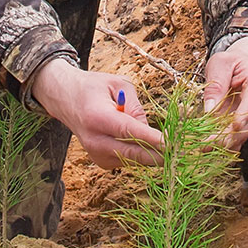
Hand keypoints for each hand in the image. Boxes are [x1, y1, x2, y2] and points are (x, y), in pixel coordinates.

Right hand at [29, 58, 164, 169]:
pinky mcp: (102, 163)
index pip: (129, 131)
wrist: (66, 100)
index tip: (171, 144)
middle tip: (181, 151)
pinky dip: (139, 152)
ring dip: (150, 152)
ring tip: (160, 139)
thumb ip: (135, 107)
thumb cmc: (94, 88)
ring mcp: (97, 155)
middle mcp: (95, 141)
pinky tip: (139, 139)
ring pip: (134, 159)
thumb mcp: (118, 84)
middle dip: (159, 154)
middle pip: (133, 154)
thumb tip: (149, 131)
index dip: (152, 139)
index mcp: (97, 117)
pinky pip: (128, 160)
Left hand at [201, 35, 247, 149]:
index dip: (244, 115)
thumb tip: (210, 109)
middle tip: (209, 142)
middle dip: (230, 135)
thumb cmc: (231, 63)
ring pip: (244, 134)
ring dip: (225, 143)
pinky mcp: (247, 126)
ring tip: (204, 146)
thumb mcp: (220, 64)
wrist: (240, 68)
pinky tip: (212, 150)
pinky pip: (239, 139)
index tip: (233, 126)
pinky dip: (226, 145)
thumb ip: (216, 84)